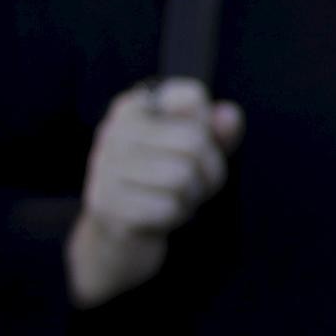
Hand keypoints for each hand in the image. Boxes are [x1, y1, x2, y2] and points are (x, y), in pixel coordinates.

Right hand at [65, 77, 243, 307]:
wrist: (117, 238)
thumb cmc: (160, 186)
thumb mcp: (194, 155)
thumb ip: (215, 132)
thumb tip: (230, 116)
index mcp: (133, 108)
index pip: (191, 97)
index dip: (208, 130)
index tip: (190, 146)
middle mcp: (114, 131)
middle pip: (193, 141)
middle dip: (207, 171)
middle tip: (190, 184)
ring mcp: (106, 169)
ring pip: (182, 176)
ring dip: (190, 196)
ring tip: (173, 198)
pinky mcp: (109, 206)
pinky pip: (168, 207)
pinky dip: (175, 216)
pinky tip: (160, 216)